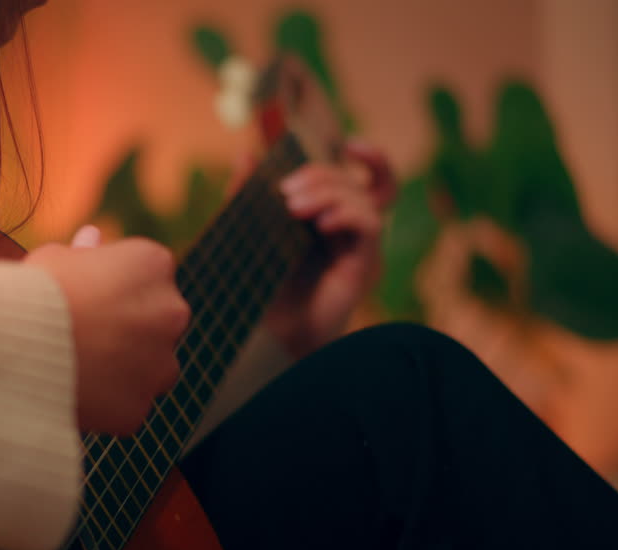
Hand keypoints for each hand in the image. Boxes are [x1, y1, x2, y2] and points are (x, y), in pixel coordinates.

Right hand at [26, 227, 189, 435]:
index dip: (115, 286)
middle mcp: (171, 312)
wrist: (13, 346)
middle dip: (130, 328)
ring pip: (153, 367)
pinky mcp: (139, 406)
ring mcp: (160, 364)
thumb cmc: (31, 293)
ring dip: (128, 367)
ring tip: (79, 366)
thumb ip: (82, 253)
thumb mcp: (53, 258)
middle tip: (84, 334)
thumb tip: (93, 238)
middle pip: (158, 321)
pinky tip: (75, 392)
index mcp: (154, 264)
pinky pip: (128, 404)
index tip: (86, 295)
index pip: (147, 275)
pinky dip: (109, 403)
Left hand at [256, 139, 396, 357]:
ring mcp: (362, 249)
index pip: (369, 178)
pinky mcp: (365, 267)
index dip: (370, 156)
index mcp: (334, 218)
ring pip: (366, 199)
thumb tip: (246, 153)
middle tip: (285, 191)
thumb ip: (248, 195)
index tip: (347, 144)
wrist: (270, 338)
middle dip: (322, 176)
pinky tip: (321, 224)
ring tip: (292, 208)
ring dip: (329, 193)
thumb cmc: (262, 289)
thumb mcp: (251, 233)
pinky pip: (371, 226)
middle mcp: (353, 232)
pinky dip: (348, 214)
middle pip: (357, 182)